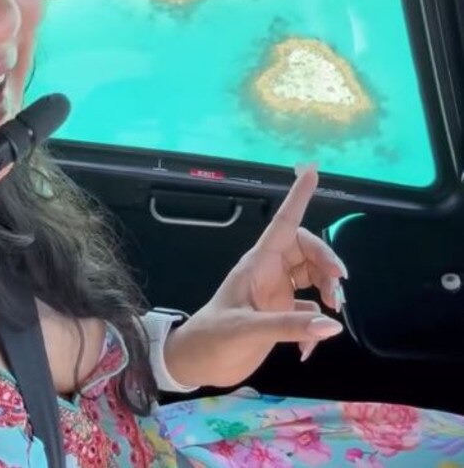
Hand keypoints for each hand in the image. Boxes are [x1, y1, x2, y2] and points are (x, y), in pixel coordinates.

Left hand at [162, 165, 346, 388]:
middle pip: (306, 250)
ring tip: (332, 312)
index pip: (284, 223)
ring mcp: (275, 293)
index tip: (312, 170)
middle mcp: (269, 272)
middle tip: (338, 288)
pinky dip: (314, 324)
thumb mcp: (248, 330)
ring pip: (311, 276)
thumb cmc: (213, 338)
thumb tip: (333, 324)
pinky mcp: (278, 314)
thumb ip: (290, 327)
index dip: (298, 197)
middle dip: (326, 263)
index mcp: (258, 263)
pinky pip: (307, 309)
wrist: (196, 364)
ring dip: (326, 290)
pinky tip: (308, 349)